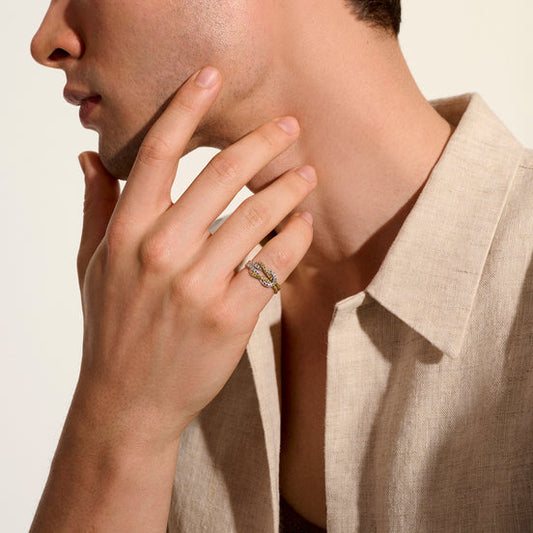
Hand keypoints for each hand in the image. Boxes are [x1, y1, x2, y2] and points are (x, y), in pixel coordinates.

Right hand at [74, 66, 315, 449]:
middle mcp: (161, 253)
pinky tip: (304, 225)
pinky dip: (295, 239)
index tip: (210, 78)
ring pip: (256, 217)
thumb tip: (88, 156)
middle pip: (219, 176)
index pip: (155, 154)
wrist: (128, 402)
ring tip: (308, 172)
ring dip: (288, 188)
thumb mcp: (92, 266)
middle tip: (290, 124)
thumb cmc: (111, 330)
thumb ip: (97, 207)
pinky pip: (274, 265)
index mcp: (126, 234)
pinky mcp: (230, 317)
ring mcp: (197, 286)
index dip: (184, 108)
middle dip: (261, 142)